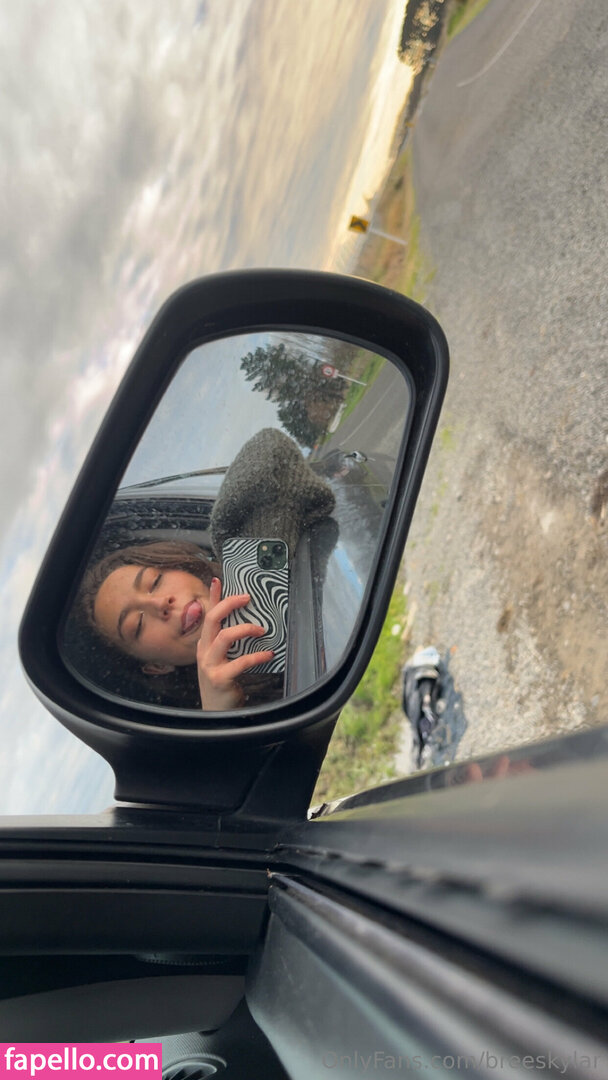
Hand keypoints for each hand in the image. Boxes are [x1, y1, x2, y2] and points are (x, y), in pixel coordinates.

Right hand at [196, 577, 273, 709]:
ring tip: (261, 630)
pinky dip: (257, 656)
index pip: (208, 615)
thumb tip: (249, 623)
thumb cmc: (223, 682)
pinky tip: (268, 654)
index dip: (213, 597)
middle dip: (229, 604)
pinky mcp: (220, 678)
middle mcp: (203, 651)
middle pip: (212, 620)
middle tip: (247, 598)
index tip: (218, 580)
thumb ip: (229, 642)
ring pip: (225, 637)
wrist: (217, 712)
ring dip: (245, 629)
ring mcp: (209, 665)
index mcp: (204, 644)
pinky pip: (240, 662)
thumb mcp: (222, 659)